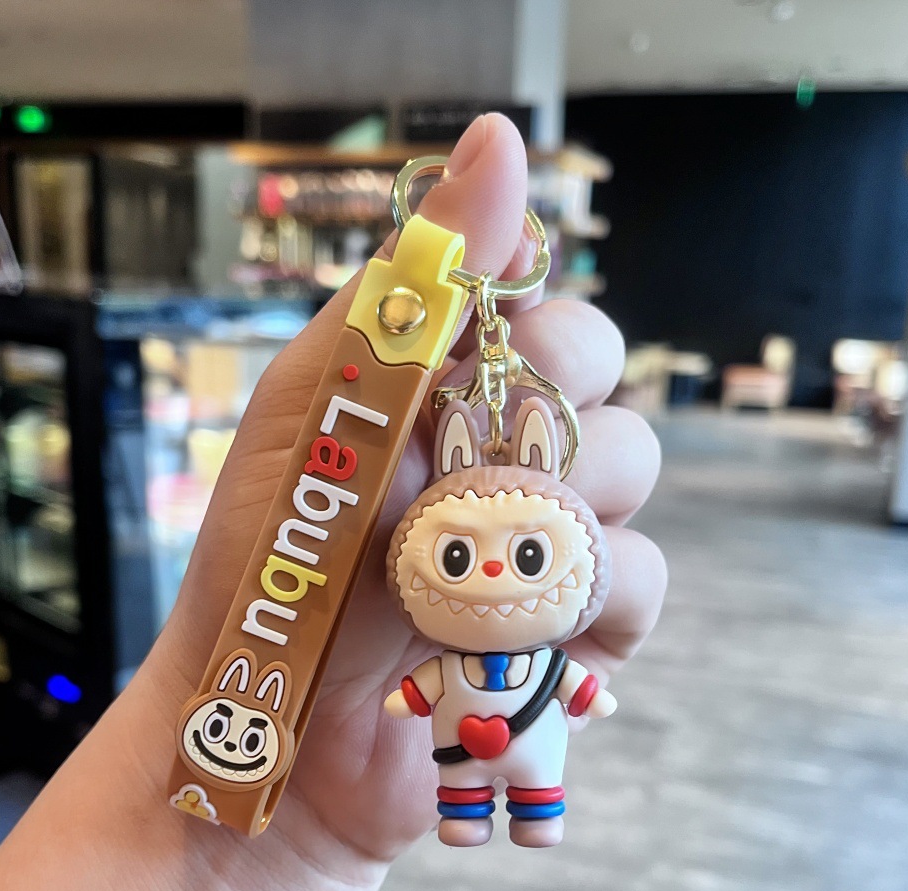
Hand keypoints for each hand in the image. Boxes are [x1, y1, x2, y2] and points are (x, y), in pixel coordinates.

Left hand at [138, 113, 666, 869]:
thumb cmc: (269, 567)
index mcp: (444, 399)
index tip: (490, 396)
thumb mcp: (319, 407)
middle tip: (475, 505)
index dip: (549, 347)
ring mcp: (534, 547)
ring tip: (481, 587)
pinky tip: (538, 637)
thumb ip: (412, 289)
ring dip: (571, 541)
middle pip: (614, 403)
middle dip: (561, 452)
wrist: (267, 733)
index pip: (554, 322)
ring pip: (636, 499)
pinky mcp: (562, 632)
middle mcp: (499, 461)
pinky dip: (605, 613)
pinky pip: (640, 593)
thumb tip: (503, 139)